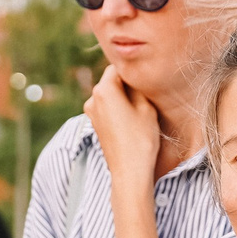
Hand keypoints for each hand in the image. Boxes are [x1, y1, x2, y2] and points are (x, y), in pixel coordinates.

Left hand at [85, 64, 164, 194]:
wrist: (129, 170)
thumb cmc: (141, 138)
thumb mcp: (145, 106)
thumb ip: (137, 86)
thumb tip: (134, 77)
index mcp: (103, 90)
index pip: (118, 67)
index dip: (133, 71)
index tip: (145, 77)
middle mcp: (92, 99)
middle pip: (112, 80)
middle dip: (127, 83)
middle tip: (145, 93)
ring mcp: (91, 112)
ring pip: (110, 94)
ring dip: (123, 96)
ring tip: (140, 108)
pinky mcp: (95, 124)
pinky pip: (107, 107)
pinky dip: (118, 108)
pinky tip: (132, 118)